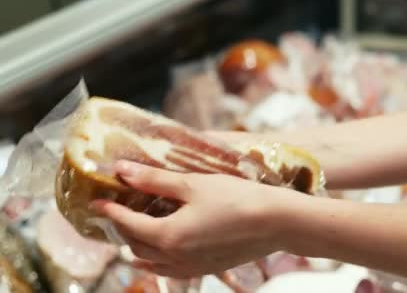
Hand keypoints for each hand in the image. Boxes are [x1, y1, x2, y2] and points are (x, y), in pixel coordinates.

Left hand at [92, 160, 293, 278]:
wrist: (276, 222)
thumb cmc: (237, 198)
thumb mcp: (193, 184)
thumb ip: (154, 180)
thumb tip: (121, 170)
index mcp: (168, 236)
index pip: (127, 223)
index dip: (110, 210)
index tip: (97, 201)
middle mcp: (175, 257)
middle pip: (136, 245)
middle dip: (123, 227)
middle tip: (119, 210)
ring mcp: (191, 267)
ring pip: (152, 261)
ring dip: (139, 245)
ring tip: (138, 228)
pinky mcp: (207, 269)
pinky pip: (171, 269)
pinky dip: (159, 259)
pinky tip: (164, 248)